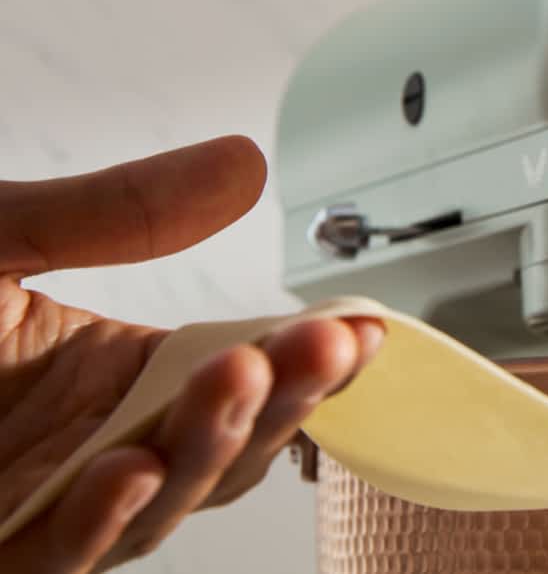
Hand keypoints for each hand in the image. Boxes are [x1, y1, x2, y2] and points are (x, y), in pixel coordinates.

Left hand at [0, 138, 383, 571]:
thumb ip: (120, 211)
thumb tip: (248, 162)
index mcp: (108, 378)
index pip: (237, 381)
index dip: (308, 363)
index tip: (364, 324)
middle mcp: (82, 451)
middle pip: (214, 452)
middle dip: (279, 402)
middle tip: (327, 344)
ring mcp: (28, 510)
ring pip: (147, 515)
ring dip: (203, 454)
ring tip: (244, 377)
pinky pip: (44, 566)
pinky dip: (91, 528)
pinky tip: (126, 471)